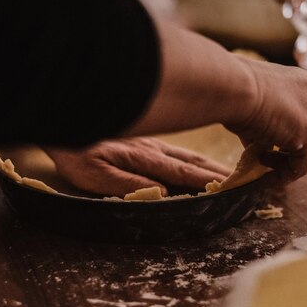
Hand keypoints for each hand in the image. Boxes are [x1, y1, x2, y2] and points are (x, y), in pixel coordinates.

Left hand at [45, 137, 230, 196]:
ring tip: (232, 175)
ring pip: (187, 156)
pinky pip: (176, 151)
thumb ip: (126, 182)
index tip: (231, 189)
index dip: (208, 184)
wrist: (61, 112)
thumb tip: (163, 193)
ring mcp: (149, 143)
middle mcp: (152, 150)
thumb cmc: (71, 150)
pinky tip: (199, 163)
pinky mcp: (142, 142)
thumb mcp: (92, 173)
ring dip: (212, 167)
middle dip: (220, 175)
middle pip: (193, 164)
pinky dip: (195, 160)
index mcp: (143, 159)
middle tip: (245, 181)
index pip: (182, 174)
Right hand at [230, 56, 306, 181]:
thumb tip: (262, 149)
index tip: (289, 144)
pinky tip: (265, 171)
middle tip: (292, 160)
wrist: (234, 86)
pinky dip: (285, 174)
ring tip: (266, 161)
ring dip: (295, 164)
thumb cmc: (236, 88)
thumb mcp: (261, 100)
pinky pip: (301, 166)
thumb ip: (270, 122)